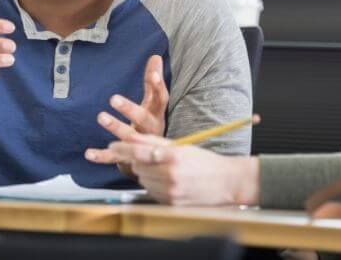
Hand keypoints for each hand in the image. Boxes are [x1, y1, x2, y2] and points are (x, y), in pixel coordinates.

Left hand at [84, 55, 168, 166]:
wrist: (156, 159)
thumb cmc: (151, 123)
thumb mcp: (154, 103)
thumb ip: (153, 81)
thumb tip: (155, 56)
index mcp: (157, 114)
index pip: (161, 99)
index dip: (158, 87)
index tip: (153, 75)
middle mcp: (151, 129)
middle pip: (143, 119)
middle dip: (130, 109)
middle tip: (113, 98)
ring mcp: (140, 144)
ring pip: (129, 137)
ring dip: (115, 127)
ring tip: (101, 116)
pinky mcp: (128, 157)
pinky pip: (114, 158)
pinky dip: (102, 156)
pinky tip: (88, 153)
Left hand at [108, 133, 259, 205]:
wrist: (227, 183)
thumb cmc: (204, 161)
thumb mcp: (180, 146)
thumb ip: (153, 141)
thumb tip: (130, 136)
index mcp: (173, 156)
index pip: (138, 151)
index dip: (122, 148)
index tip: (113, 145)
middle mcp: (170, 175)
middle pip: (137, 167)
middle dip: (137, 160)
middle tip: (148, 157)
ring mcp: (171, 192)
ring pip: (143, 180)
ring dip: (146, 173)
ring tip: (162, 169)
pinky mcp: (171, 204)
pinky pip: (151, 192)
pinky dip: (154, 186)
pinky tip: (166, 181)